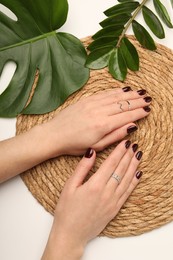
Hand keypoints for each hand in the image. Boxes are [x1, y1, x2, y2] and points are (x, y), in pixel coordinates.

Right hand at [42, 140, 142, 259]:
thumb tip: (92, 152)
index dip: (119, 151)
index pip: (111, 163)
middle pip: (121, 169)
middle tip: (133, 145)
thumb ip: (82, 168)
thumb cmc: (67, 210)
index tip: (125, 142)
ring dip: (133, 166)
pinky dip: (134, 182)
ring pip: (127, 180)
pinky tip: (138, 174)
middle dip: (128, 156)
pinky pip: (127, 193)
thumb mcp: (69, 186)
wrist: (71, 234)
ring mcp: (113, 201)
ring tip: (138, 155)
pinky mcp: (115, 209)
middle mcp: (107, 192)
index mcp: (95, 185)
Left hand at [44, 87, 150, 156]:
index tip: (148, 110)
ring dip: (129, 94)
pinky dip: (115, 91)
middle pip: (123, 104)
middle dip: (137, 101)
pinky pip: (104, 93)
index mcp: (103, 125)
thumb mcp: (97, 146)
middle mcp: (99, 111)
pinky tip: (122, 89)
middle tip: (148, 98)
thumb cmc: (74, 144)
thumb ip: (115, 136)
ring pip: (115, 96)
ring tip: (140, 92)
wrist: (54, 135)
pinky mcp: (86, 99)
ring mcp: (92, 103)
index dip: (139, 112)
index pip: (127, 116)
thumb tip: (132, 126)